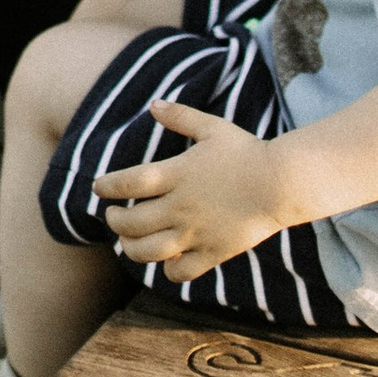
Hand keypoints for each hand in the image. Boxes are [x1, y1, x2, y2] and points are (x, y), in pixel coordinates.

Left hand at [93, 100, 291, 281]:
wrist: (280, 183)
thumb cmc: (246, 151)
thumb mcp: (212, 127)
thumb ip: (181, 116)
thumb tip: (153, 104)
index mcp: (177, 174)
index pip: (129, 182)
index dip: (108, 185)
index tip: (98, 187)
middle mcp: (181, 206)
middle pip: (132, 221)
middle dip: (114, 220)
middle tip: (112, 215)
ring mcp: (196, 233)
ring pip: (149, 251)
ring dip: (131, 248)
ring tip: (127, 241)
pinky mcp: (212, 253)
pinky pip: (182, 272)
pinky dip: (168, 270)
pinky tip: (166, 261)